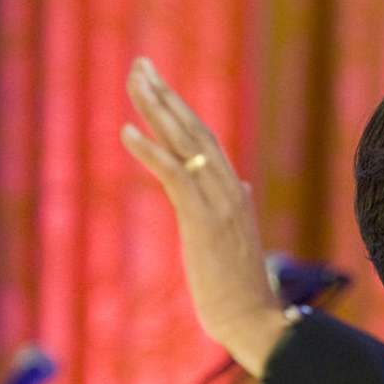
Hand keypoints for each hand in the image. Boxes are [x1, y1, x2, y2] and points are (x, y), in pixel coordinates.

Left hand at [120, 57, 286, 376]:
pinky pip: (175, 176)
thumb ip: (237, 208)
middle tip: (141, 63)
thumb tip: (243, 186)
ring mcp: (219, 204)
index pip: (206, 142)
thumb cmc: (242, 290)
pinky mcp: (203, 221)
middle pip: (195, 131)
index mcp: (235, 194)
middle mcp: (230, 191)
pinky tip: (128, 131)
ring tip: (134, 80)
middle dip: (166, 95)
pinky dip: (152, 152)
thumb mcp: (237, 240)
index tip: (158, 85)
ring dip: (157, 110)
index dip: (181, 111)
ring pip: (186, 145)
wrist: (255, 319)